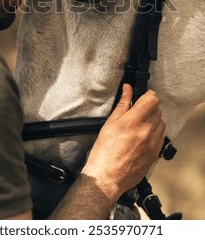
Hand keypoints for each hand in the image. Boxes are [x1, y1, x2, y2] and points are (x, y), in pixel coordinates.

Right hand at [81, 84, 164, 201]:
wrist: (107, 177)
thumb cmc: (104, 151)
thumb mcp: (110, 123)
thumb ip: (122, 104)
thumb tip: (127, 89)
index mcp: (133, 121)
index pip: (152, 99)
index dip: (149, 95)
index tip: (144, 96)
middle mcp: (146, 131)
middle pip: (158, 110)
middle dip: (150, 107)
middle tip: (139, 111)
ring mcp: (152, 144)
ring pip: (162, 124)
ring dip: (154, 120)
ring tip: (142, 124)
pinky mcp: (155, 154)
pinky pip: (161, 137)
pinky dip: (155, 133)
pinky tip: (144, 136)